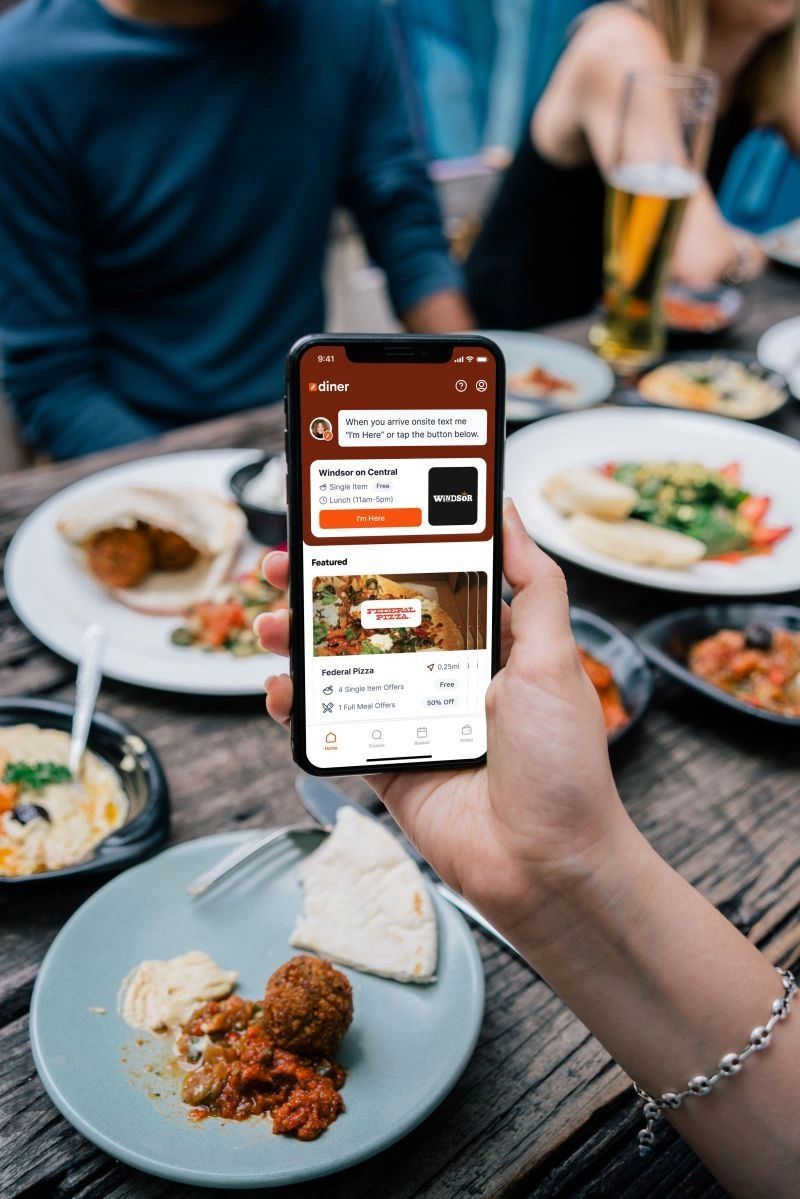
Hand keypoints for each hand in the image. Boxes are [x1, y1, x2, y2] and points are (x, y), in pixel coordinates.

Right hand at [256, 501, 633, 942]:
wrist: (547, 868)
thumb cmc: (562, 764)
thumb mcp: (555, 660)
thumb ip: (535, 586)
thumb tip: (509, 513)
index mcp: (489, 643)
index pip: (428, 581)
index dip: (385, 552)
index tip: (346, 525)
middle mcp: (446, 676)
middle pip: (373, 620)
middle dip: (324, 592)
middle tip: (281, 567)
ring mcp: (411, 719)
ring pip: (344, 669)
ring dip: (301, 644)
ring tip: (268, 625)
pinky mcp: (387, 763)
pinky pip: (334, 728)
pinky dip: (300, 709)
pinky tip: (279, 692)